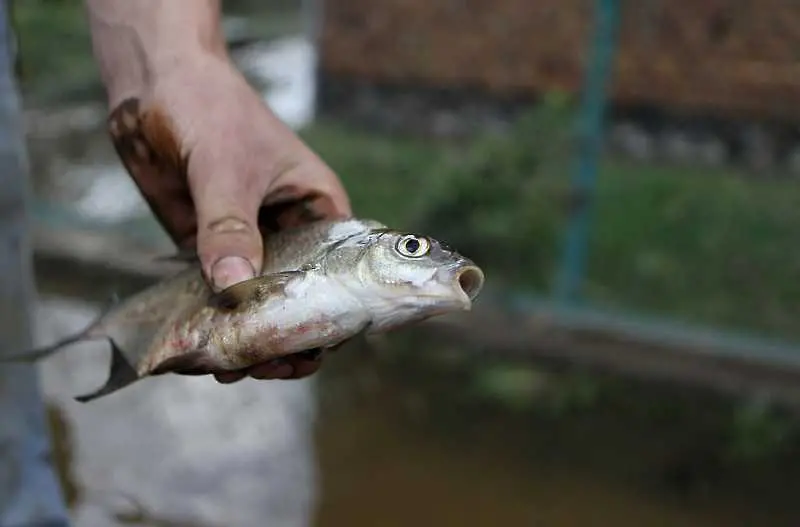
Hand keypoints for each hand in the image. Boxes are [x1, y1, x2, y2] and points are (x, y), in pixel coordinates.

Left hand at [106, 52, 350, 383]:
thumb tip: (233, 288)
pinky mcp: (211, 248)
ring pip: (260, 303)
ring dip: (249, 337)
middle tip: (266, 366)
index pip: (340, 273)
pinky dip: (213, 322)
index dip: (334, 314)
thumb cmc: (211, 108)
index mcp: (318, 210)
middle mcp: (291, 234)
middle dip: (287, 336)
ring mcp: (251, 244)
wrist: (155, 85)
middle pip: (301, 298)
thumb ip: (229, 226)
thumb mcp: (226, 168)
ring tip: (232, 367)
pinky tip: (204, 350)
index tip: (313, 349)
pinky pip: (218, 294)